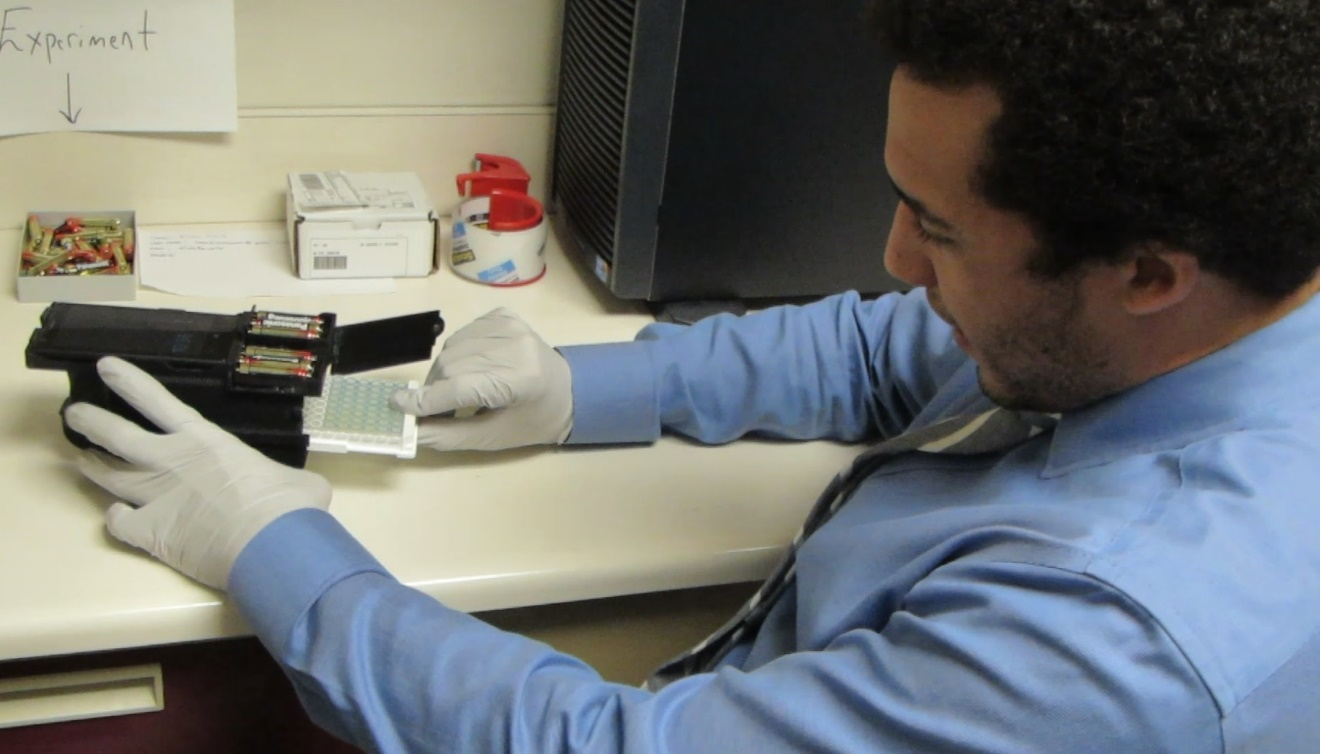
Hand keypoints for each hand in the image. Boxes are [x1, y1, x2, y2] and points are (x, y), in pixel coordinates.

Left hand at [64, 357, 332, 589]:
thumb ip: (283, 480)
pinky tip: (115, 518)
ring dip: (92, 466)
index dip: (130, 382)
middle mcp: (171, 463)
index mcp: (205, 441)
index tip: (105, 366)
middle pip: (117, 436)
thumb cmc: (289, 504)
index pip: (158, 402)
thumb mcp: (297, 479)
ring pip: (108, 477)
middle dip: (91, 422)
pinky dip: (113, 520)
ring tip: (80, 459)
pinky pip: (118, 524)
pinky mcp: (151, 533)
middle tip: (75, 415)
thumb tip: (300, 491)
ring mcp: (155, 499)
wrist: (270, 544)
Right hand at [389, 307, 572, 450]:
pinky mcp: (504, 316)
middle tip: (437, 410)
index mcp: (520, 379)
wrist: (569, 392)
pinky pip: (464, 333)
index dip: (426, 399)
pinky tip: (473, 367)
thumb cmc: (532, 421)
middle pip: (452, 366)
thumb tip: (410, 430)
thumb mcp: (493, 437)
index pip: (461, 386)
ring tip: (459, 391)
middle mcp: (515, 345)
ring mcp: (510, 325)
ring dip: (445, 372)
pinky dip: (458, 353)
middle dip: (435, 390)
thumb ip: (449, 434)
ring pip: (452, 348)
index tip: (397, 406)